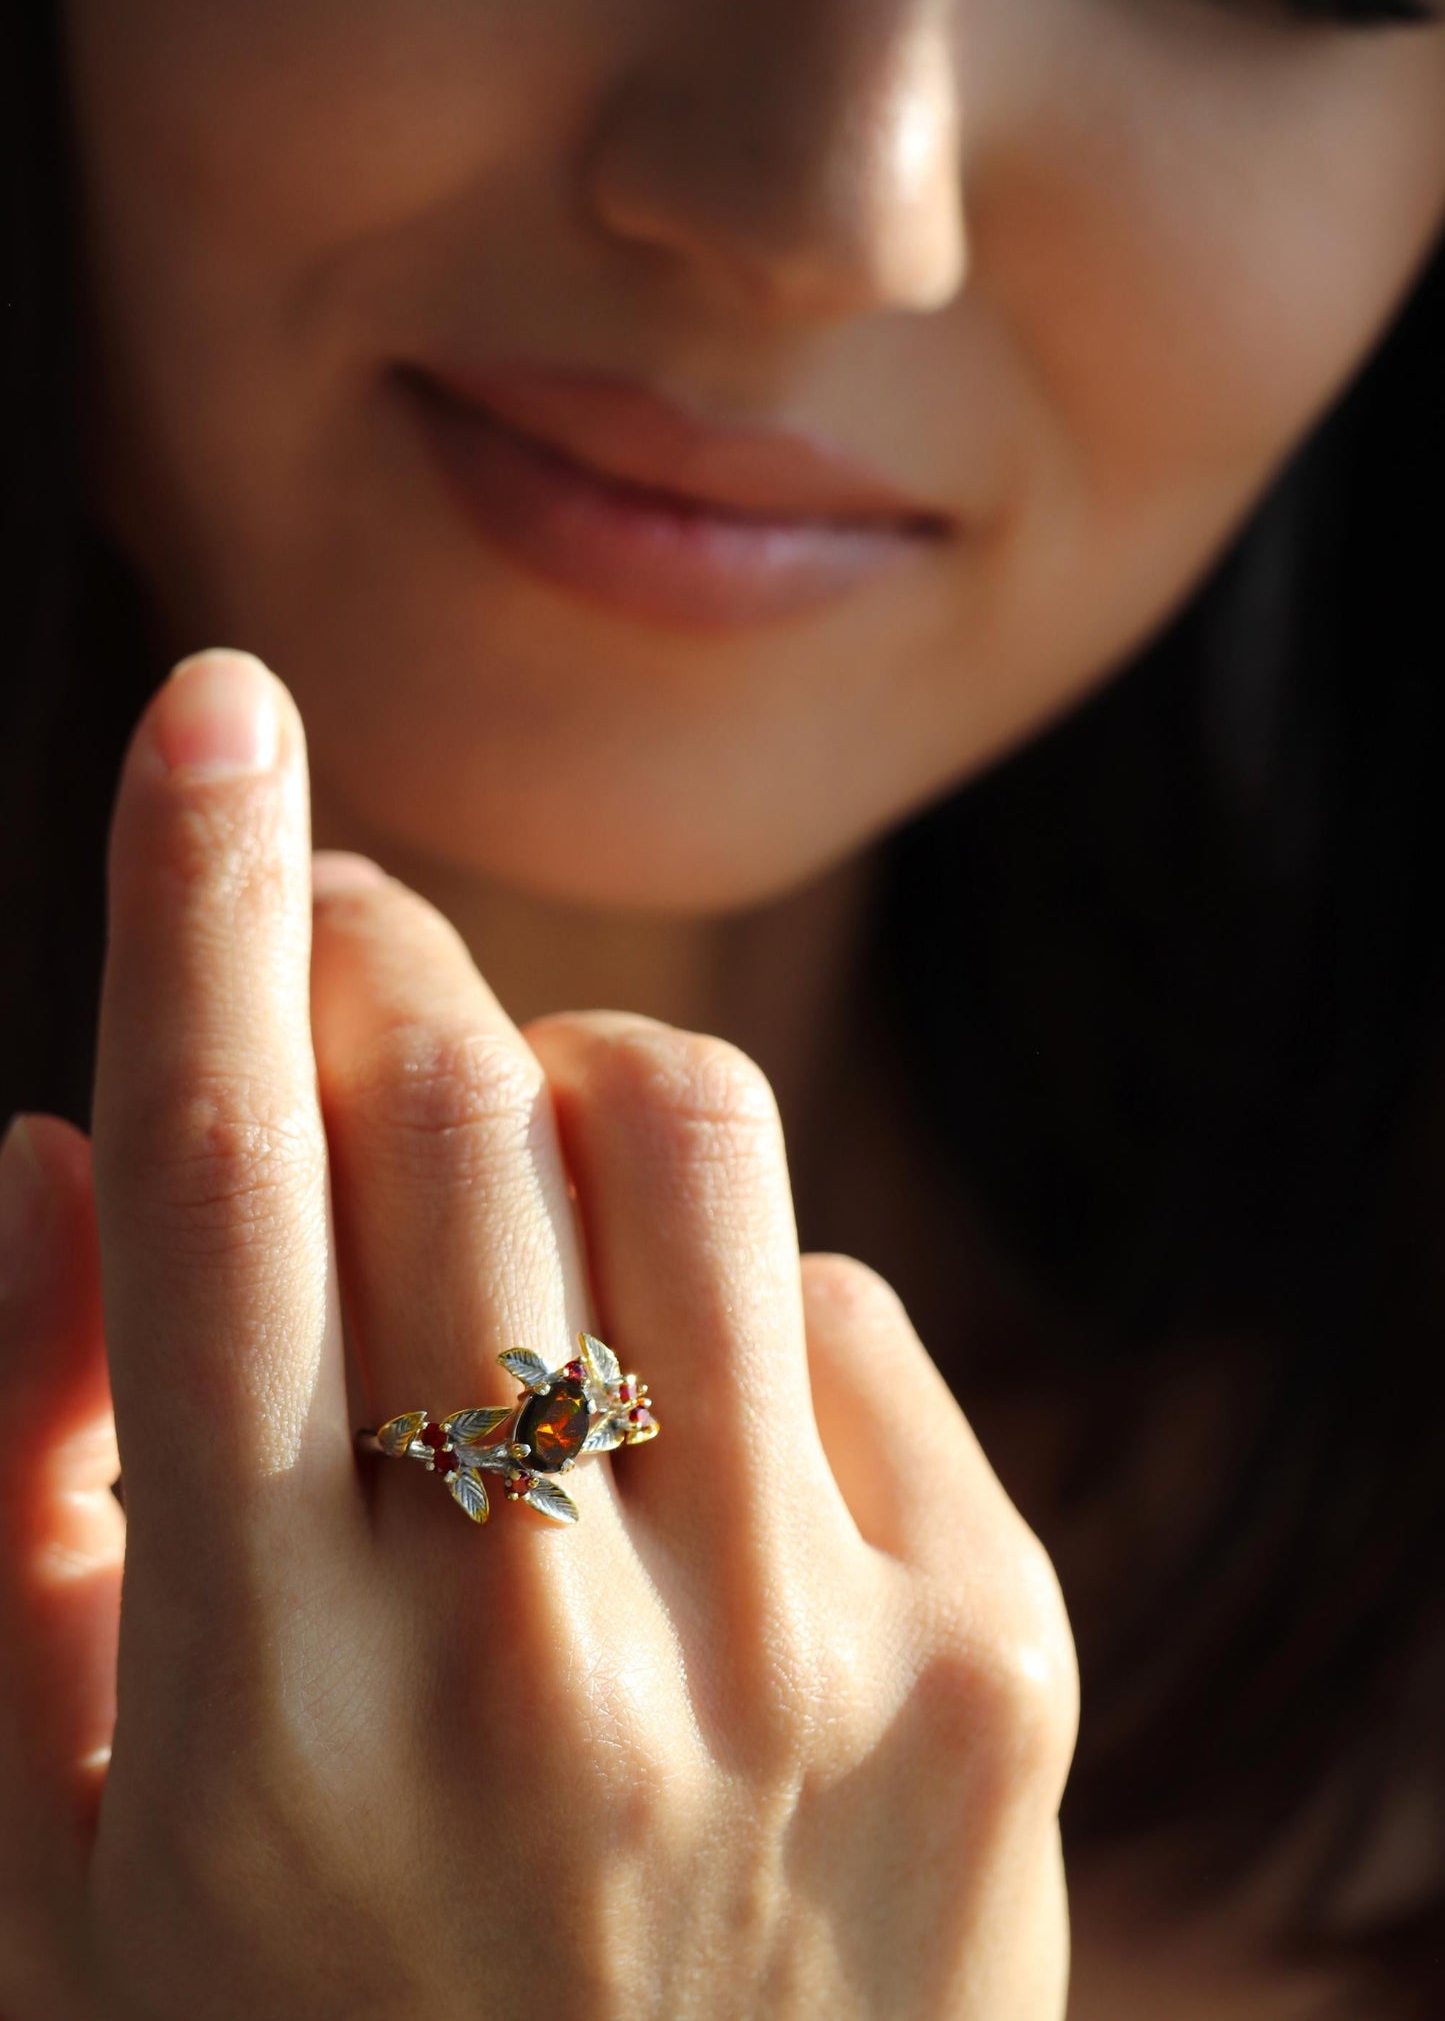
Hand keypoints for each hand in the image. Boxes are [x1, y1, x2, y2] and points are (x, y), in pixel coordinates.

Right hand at [0, 649, 1076, 2018]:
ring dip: (561, 1071)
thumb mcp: (62, 1867)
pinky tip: (683, 1432)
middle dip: (375, 945)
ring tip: (505, 1162)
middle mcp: (537, 1655)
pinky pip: (847, 1305)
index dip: (195, 898)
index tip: (212, 703)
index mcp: (257, 1700)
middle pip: (453, 1103)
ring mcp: (801, 1657)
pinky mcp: (991, 1667)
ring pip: (680, 1131)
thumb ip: (21, 1496)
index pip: (207, 1182)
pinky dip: (737, 1298)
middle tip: (341, 939)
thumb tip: (44, 1154)